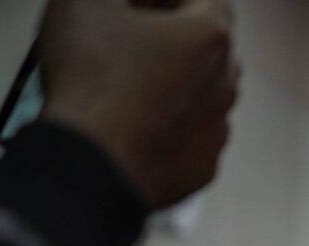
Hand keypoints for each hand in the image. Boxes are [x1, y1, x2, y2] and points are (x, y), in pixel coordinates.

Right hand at [38, 0, 238, 207]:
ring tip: (131, 80)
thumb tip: (113, 4)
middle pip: (209, 48)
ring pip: (204, 94)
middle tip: (134, 34)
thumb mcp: (82, 2)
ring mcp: (218, 130)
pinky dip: (170, 126)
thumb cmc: (91, 81)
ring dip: (175, 81)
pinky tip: (137, 122)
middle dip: (176, 35)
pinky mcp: (203, 167)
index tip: (139, 3)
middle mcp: (226, 85)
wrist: (90, 164)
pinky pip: (192, 136)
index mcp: (210, 37)